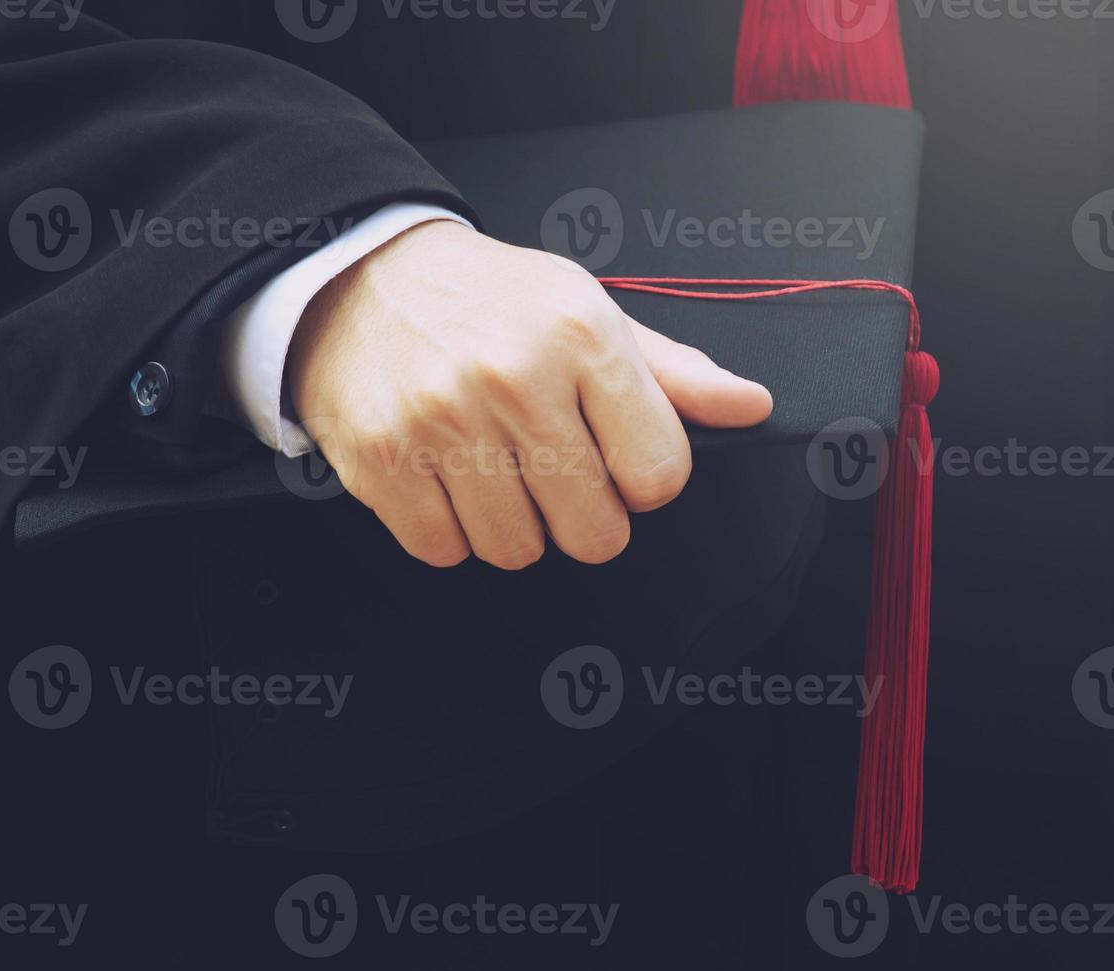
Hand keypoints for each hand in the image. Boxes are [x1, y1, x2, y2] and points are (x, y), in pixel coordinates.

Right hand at [288, 220, 772, 569]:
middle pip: (594, 532)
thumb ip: (674, 374)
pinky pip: (442, 550)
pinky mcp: (382, 458)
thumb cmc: (491, 301)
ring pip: (517, 550)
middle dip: (584, 517)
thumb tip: (751, 406)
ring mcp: (443, 421)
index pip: (660, 474)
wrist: (362, 276)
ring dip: (514, 527)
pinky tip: (446, 478)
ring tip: (495, 470)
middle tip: (553, 473)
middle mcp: (515, 378)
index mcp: (583, 338)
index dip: (645, 480)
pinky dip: (449, 530)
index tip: (617, 460)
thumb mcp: (590, 313)